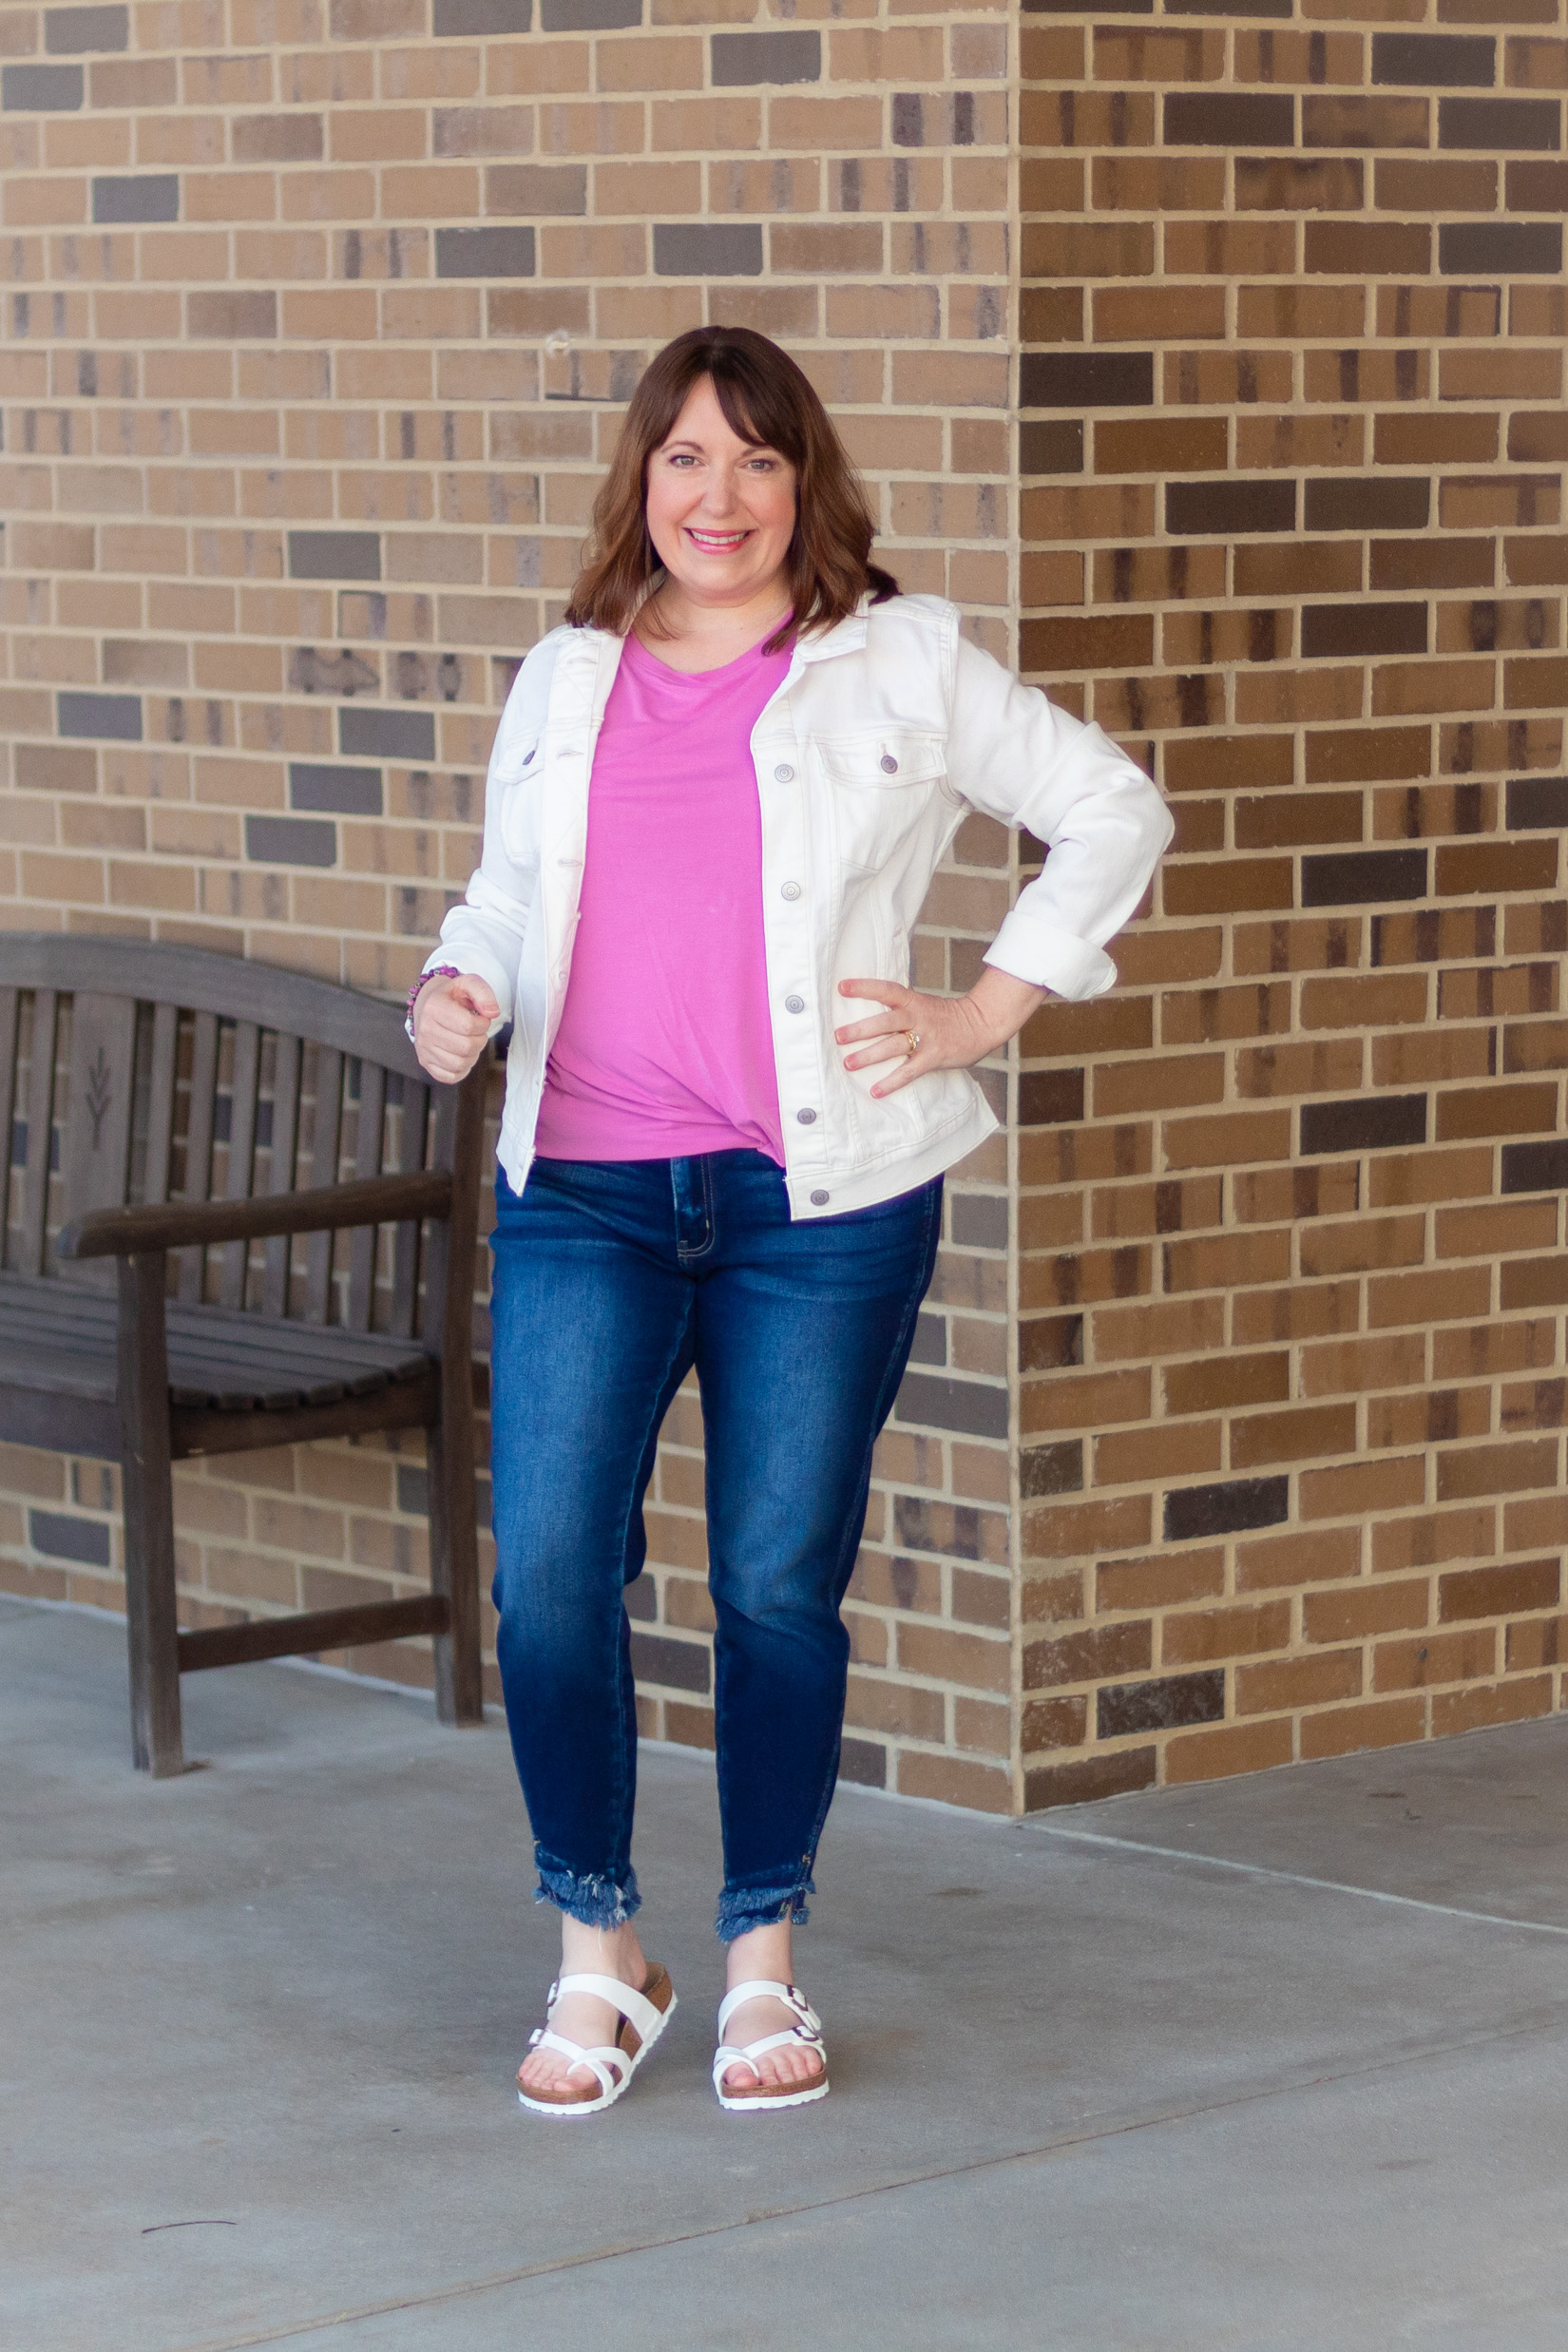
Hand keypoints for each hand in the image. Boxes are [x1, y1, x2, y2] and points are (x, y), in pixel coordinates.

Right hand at [412, 973, 499, 1083]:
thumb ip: (483, 992)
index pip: (468, 1026)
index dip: (483, 1024)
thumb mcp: (468, 984)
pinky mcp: (426, 1062)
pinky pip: (451, 1076)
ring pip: (460, 1063)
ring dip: (473, 1054)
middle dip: (480, 1039)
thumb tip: (492, 1012)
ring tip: (469, 1041)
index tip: (481, 1019)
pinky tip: (462, 1053)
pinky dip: (463, 1068)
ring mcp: (423, 1048)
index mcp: (434, 1007)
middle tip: (477, 1031)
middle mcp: (425, 1029)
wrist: (428, 1004)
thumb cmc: (452, 996)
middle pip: (466, 1047)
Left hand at [835, 967, 1045, 1097]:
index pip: (886, 990)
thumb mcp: (922, 1005)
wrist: (981, 1024)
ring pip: (893, 1046)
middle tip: (838, 1036)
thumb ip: (899, 1009)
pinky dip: (891, 1082)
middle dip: (860, 1029)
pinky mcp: (933, 1058)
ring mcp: (926, 1038)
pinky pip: (909, 1072)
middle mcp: (917, 1018)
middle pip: (885, 1021)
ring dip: (869, 1056)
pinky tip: (875, 1091)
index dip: (864, 987)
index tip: (841, 987)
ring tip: (848, 1064)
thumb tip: (866, 1016)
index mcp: (913, 1001)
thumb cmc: (945, 1017)